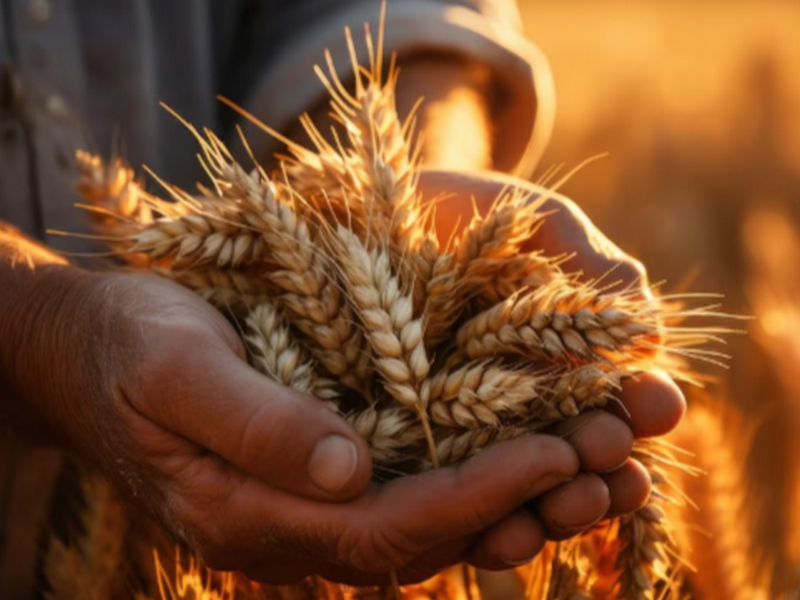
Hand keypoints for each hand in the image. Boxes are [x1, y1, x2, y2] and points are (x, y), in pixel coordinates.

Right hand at [0, 267, 669, 584]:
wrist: (95, 349)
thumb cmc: (127, 346)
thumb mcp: (175, 368)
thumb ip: (252, 422)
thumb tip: (346, 469)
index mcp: (252, 516)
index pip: (385, 528)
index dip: (472, 496)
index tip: (552, 452)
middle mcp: (295, 529)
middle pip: (430, 536)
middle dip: (522, 503)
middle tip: (608, 457)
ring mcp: (314, 505)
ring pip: (437, 520)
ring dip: (522, 496)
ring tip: (605, 460)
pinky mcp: (328, 473)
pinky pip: (420, 486)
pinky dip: (484, 472)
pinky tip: (541, 445)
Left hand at [420, 169, 685, 538]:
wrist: (366, 205)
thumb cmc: (460, 208)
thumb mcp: (531, 220)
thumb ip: (587, 261)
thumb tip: (652, 332)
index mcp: (563, 354)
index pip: (617, 392)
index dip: (643, 403)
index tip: (659, 403)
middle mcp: (522, 399)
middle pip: (575, 449)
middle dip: (600, 462)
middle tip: (610, 465)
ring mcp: (465, 426)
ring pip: (519, 484)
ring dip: (552, 505)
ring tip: (565, 506)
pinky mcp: (409, 444)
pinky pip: (448, 493)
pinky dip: (478, 515)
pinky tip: (497, 531)